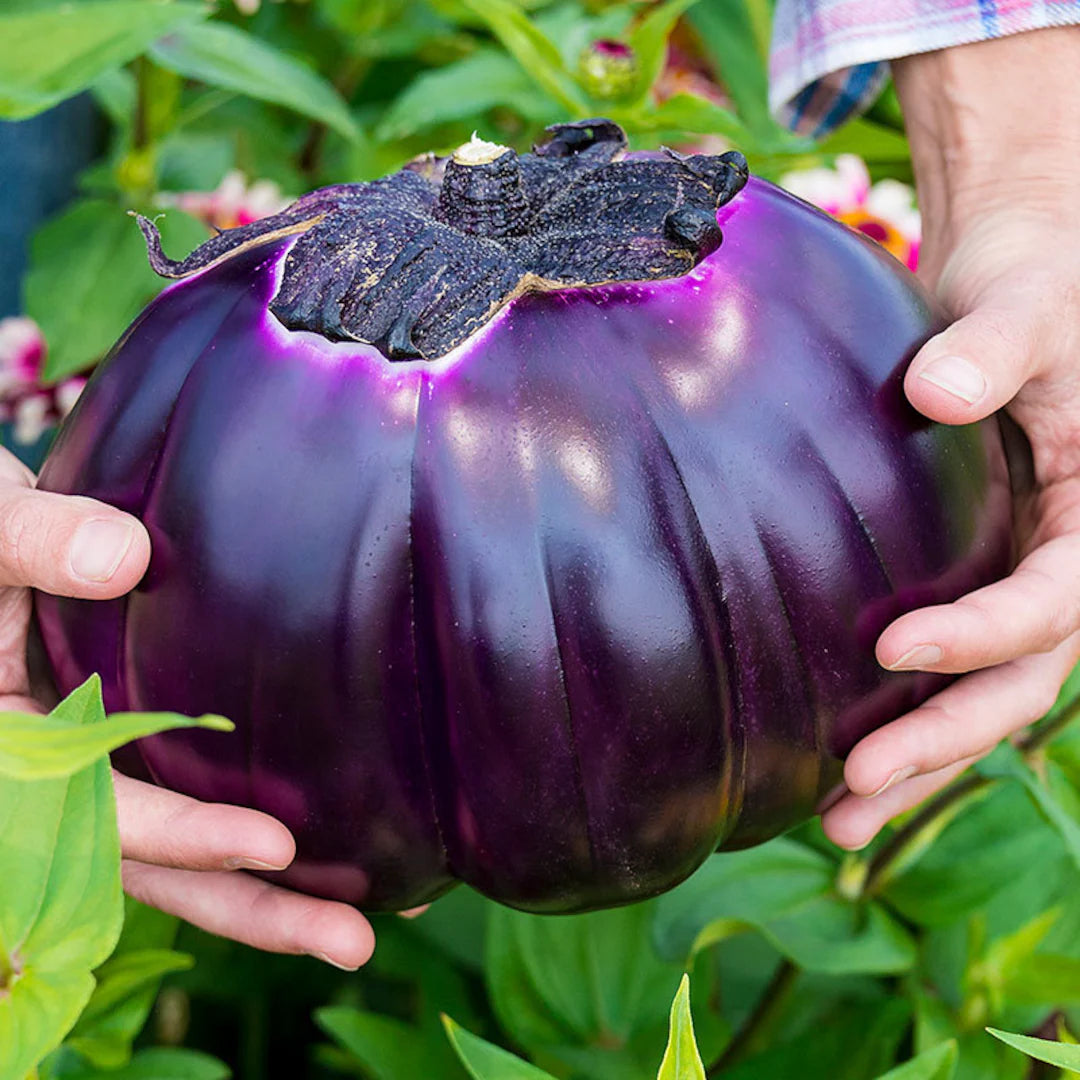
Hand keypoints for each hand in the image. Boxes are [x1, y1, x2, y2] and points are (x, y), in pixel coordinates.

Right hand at [0, 447, 372, 967]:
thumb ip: (33, 544)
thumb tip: (126, 560)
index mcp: (8, 750)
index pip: (96, 810)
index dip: (181, 834)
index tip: (276, 846)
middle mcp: (48, 780)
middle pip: (149, 867)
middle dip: (248, 908)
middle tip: (350, 941)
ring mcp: (92, 770)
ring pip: (171, 857)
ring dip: (263, 895)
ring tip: (360, 926)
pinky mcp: (128, 743)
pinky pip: (184, 801)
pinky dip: (246, 838)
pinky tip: (333, 852)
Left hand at [821, 27, 1079, 847]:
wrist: (1018, 283)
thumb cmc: (1030, 285)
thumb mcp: (1024, 302)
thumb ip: (992, 346)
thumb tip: (937, 390)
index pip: (1053, 602)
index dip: (982, 634)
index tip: (891, 648)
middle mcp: (1067, 560)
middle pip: (1018, 677)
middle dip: (943, 736)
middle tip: (854, 783)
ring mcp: (1021, 573)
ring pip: (985, 692)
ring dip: (921, 758)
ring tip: (836, 814)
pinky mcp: (976, 572)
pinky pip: (949, 662)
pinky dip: (903, 714)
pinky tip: (835, 757)